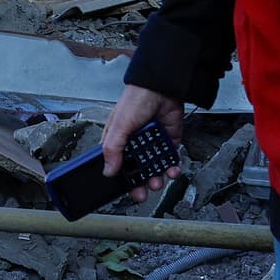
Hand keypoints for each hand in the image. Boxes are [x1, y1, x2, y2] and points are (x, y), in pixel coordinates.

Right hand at [102, 85, 185, 203]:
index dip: (122, 179)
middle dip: (141, 184)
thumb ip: (113, 149)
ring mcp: (153, 141)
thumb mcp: (120, 125)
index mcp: (119, 139)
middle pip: (138, 170)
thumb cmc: (137, 99)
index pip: (118, 164)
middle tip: (144, 193)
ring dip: (157, 177)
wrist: (163, 87)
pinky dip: (172, 166)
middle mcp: (135, 142)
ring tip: (158, 181)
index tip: (127, 190)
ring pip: (155, 167)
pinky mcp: (169, 140)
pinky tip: (172, 169)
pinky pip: (170, 158)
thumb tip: (108, 171)